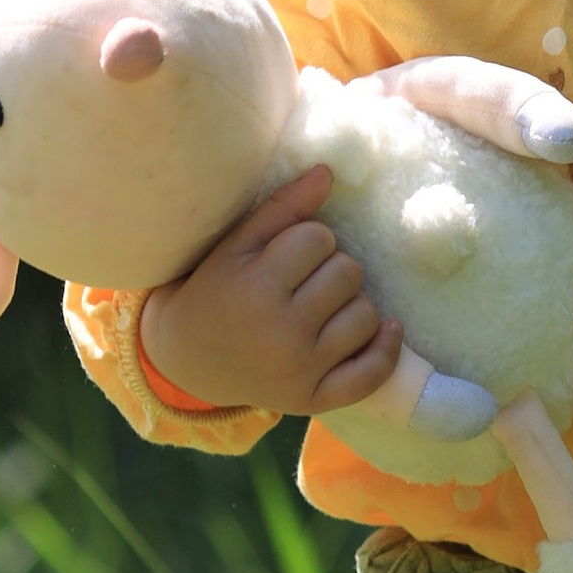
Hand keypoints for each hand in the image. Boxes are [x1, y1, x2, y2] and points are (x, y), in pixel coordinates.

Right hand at [138, 167, 401, 416]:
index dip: (309, 240)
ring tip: (321, 308)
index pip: (319, 239)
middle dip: (330, 270)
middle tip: (302, 283)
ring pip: (366, 314)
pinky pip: (373, 372)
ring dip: (351, 304)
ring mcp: (301, 370)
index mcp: (255, 288)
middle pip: (348, 273)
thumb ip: (283, 208)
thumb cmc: (214, 291)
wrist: (187, 360)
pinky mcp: (315, 399)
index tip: (288, 254)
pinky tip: (385, 328)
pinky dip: (385, 347)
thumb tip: (329, 173)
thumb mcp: (236, 246)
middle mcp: (280, 333)